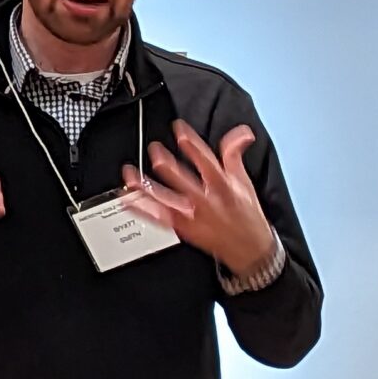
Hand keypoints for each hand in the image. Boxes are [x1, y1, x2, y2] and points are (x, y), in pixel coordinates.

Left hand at [125, 123, 275, 276]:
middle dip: (169, 166)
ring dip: (147, 187)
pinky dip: (141, 209)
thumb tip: (241, 132)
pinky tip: (127, 200)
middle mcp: (206, 201)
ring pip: (166, 200)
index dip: (193, 145)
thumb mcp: (244, 183)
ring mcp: (192, 216)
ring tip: (131, 175)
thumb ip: (234, 155)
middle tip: (155, 150)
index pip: (207, 162)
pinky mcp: (182, 229)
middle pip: (184, 181)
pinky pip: (157, 218)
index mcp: (223, 187)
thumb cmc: (247, 215)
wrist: (250, 249)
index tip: (179, 129)